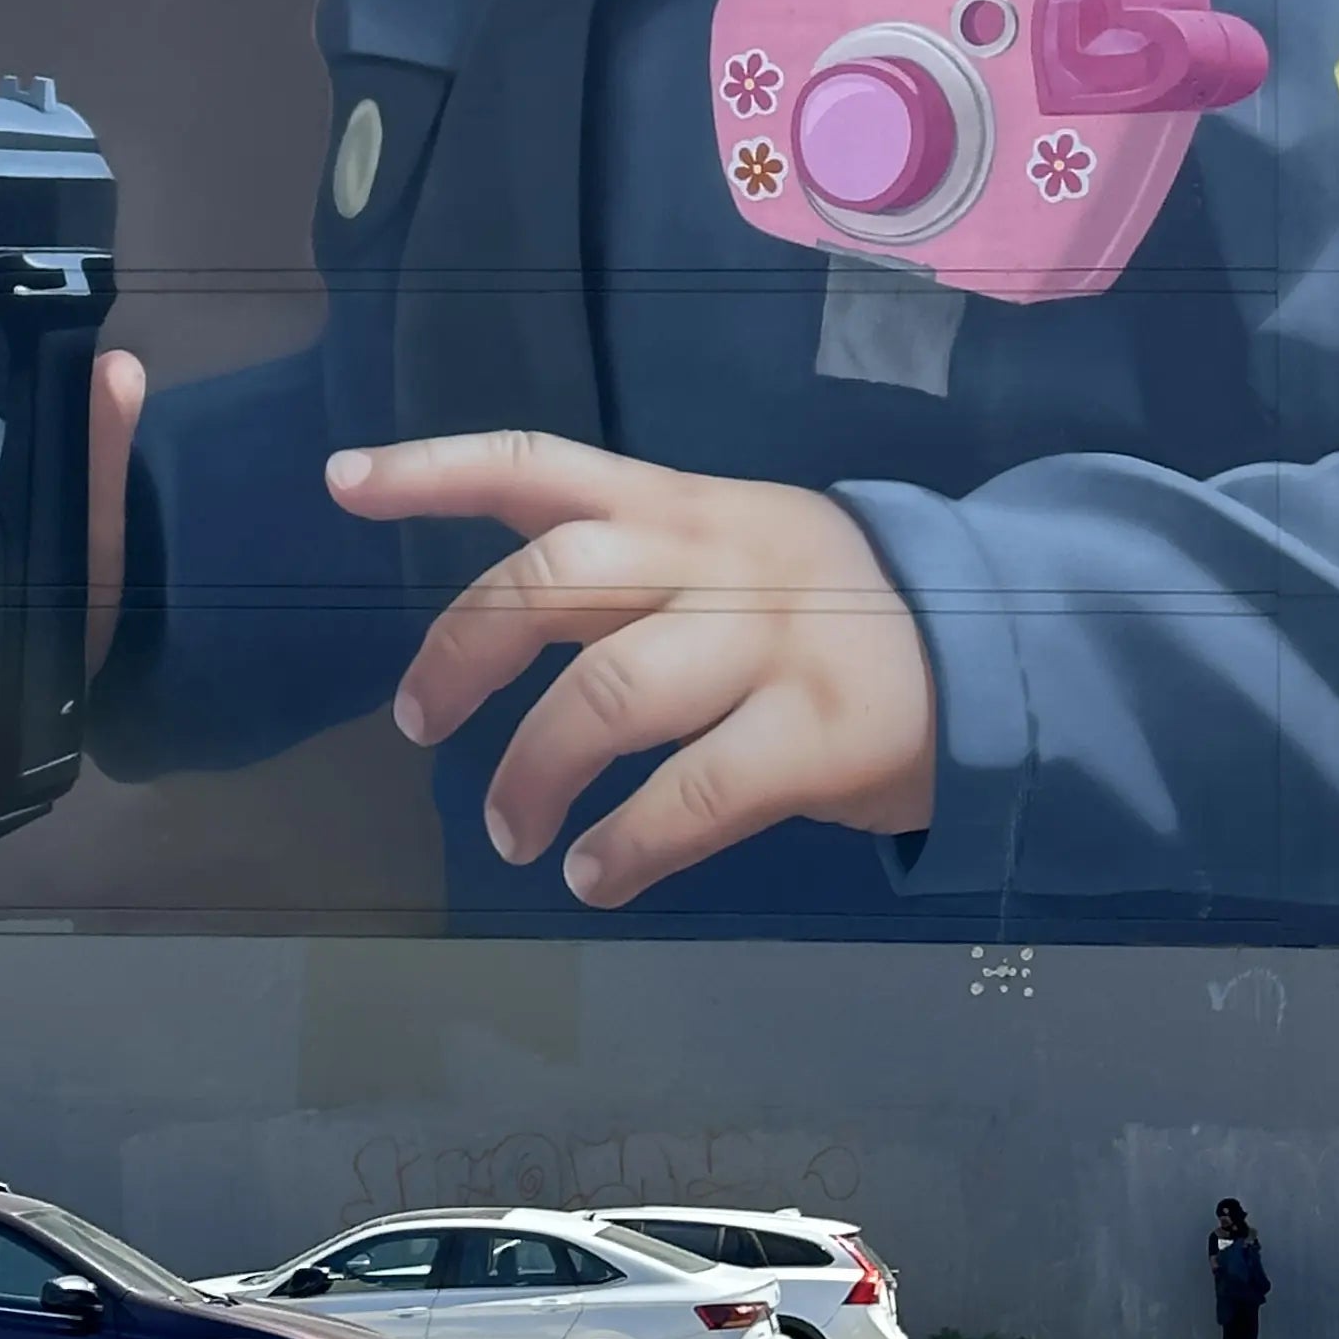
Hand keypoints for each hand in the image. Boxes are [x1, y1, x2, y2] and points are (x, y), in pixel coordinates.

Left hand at [324, 431, 936, 906]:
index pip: (538, 463)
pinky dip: (623, 847)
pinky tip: (596, 874)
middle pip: (552, 583)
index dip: (433, 470)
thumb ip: (631, 569)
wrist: (999, 648)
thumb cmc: (830, 611)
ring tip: (511, 832)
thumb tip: (493, 629)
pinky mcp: (819, 733)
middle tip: (415, 723)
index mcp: (682, 504)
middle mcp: (716, 557)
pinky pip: (690, 796)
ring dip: (532, 773)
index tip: (339, 485)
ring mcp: (771, 643)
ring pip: (608, 696)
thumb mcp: (734, 549)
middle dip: (459, 654)